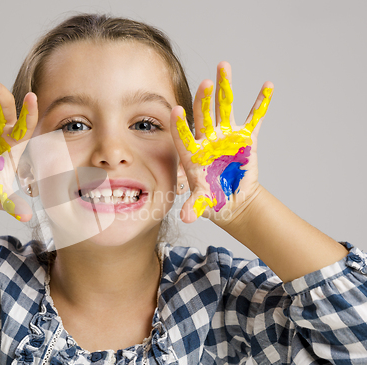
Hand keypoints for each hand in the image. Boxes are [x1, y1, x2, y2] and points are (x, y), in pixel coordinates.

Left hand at [171, 62, 272, 225]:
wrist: (231, 199)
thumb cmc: (212, 200)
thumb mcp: (202, 202)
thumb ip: (193, 206)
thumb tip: (186, 218)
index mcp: (191, 152)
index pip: (182, 135)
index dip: (179, 124)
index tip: (176, 110)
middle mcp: (206, 139)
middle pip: (202, 114)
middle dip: (203, 98)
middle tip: (205, 83)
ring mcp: (226, 135)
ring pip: (224, 108)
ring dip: (225, 88)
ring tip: (223, 66)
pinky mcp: (245, 137)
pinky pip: (254, 118)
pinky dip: (261, 103)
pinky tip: (267, 85)